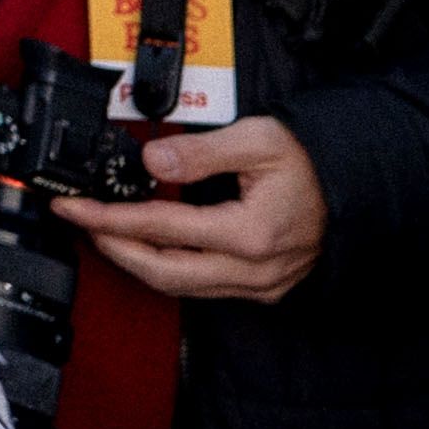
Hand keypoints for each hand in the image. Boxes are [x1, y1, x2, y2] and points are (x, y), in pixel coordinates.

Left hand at [60, 115, 326, 302]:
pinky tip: (148, 247)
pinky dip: (168, 269)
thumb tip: (152, 160)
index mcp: (250, 234)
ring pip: (180, 286)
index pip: (160, 228)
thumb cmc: (310, 161)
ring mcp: (259, 286)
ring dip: (137, 262)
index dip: (109, 218)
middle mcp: (253, 270)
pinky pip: (202, 288)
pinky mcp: (261, 289)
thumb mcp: (257, 138)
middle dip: (113, 248)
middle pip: (162, 272)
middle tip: (81, 222)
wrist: (355, 185)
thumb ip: (200, 152)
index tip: (73, 207)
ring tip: (106, 232)